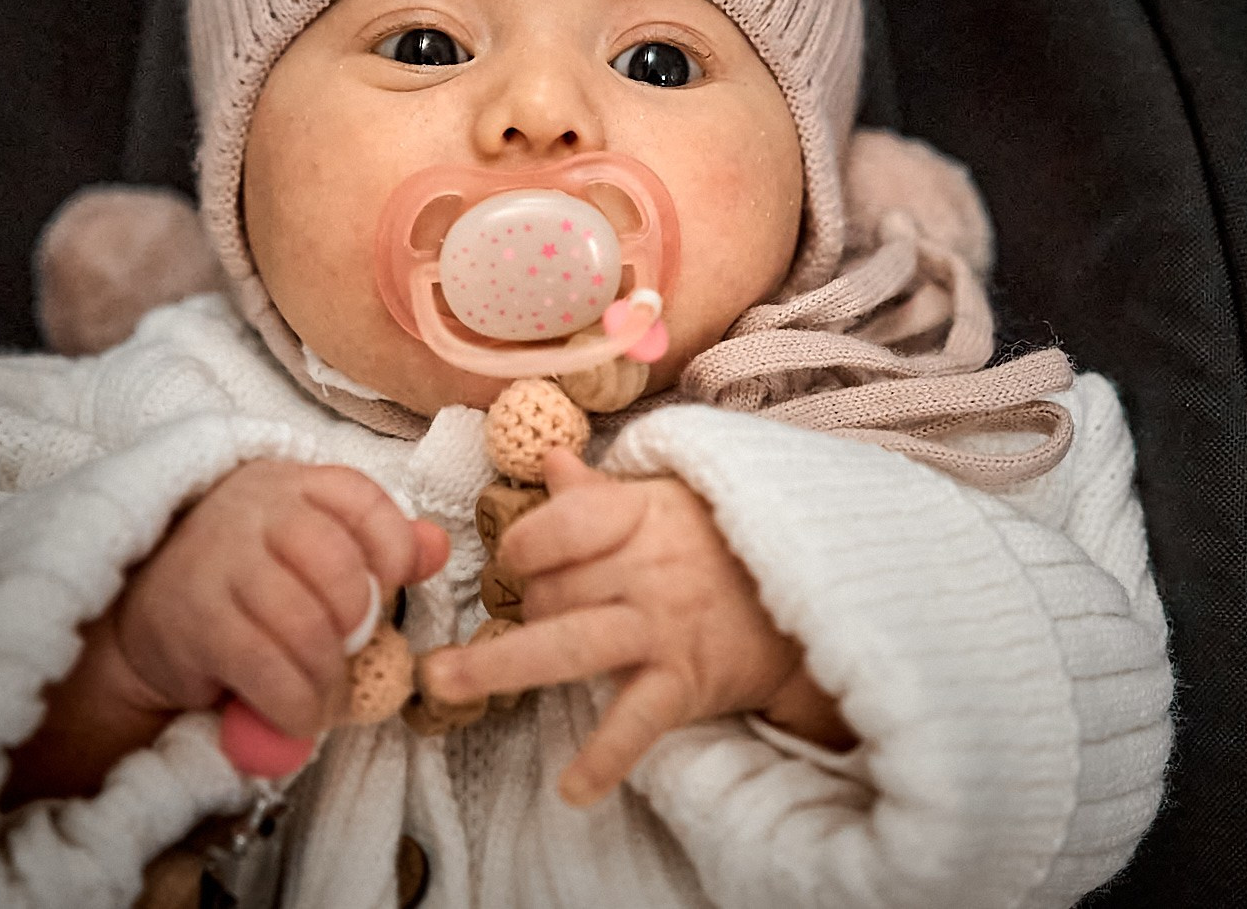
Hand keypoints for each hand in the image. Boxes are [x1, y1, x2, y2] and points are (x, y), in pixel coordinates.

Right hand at [4, 461, 446, 804]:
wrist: (150, 607)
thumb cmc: (249, 575)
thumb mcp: (310, 544)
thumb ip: (376, 544)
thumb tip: (436, 547)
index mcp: (294, 484)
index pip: (361, 499)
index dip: (392, 547)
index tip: (391, 586)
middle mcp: (255, 510)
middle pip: (336, 565)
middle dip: (358, 623)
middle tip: (354, 655)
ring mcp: (220, 560)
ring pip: (304, 624)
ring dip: (328, 679)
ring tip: (327, 701)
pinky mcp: (195, 618)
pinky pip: (264, 667)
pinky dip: (294, 704)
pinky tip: (298, 717)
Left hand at [421, 448, 846, 805]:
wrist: (802, 600)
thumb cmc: (718, 546)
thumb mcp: (665, 501)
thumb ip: (598, 491)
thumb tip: (547, 458)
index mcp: (637, 516)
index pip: (558, 525)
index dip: (522, 546)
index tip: (517, 561)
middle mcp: (646, 569)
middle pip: (552, 591)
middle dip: (525, 610)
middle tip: (528, 617)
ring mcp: (663, 628)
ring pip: (569, 645)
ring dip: (500, 666)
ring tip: (444, 684)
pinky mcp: (684, 683)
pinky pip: (636, 722)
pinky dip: (604, 759)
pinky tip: (571, 788)